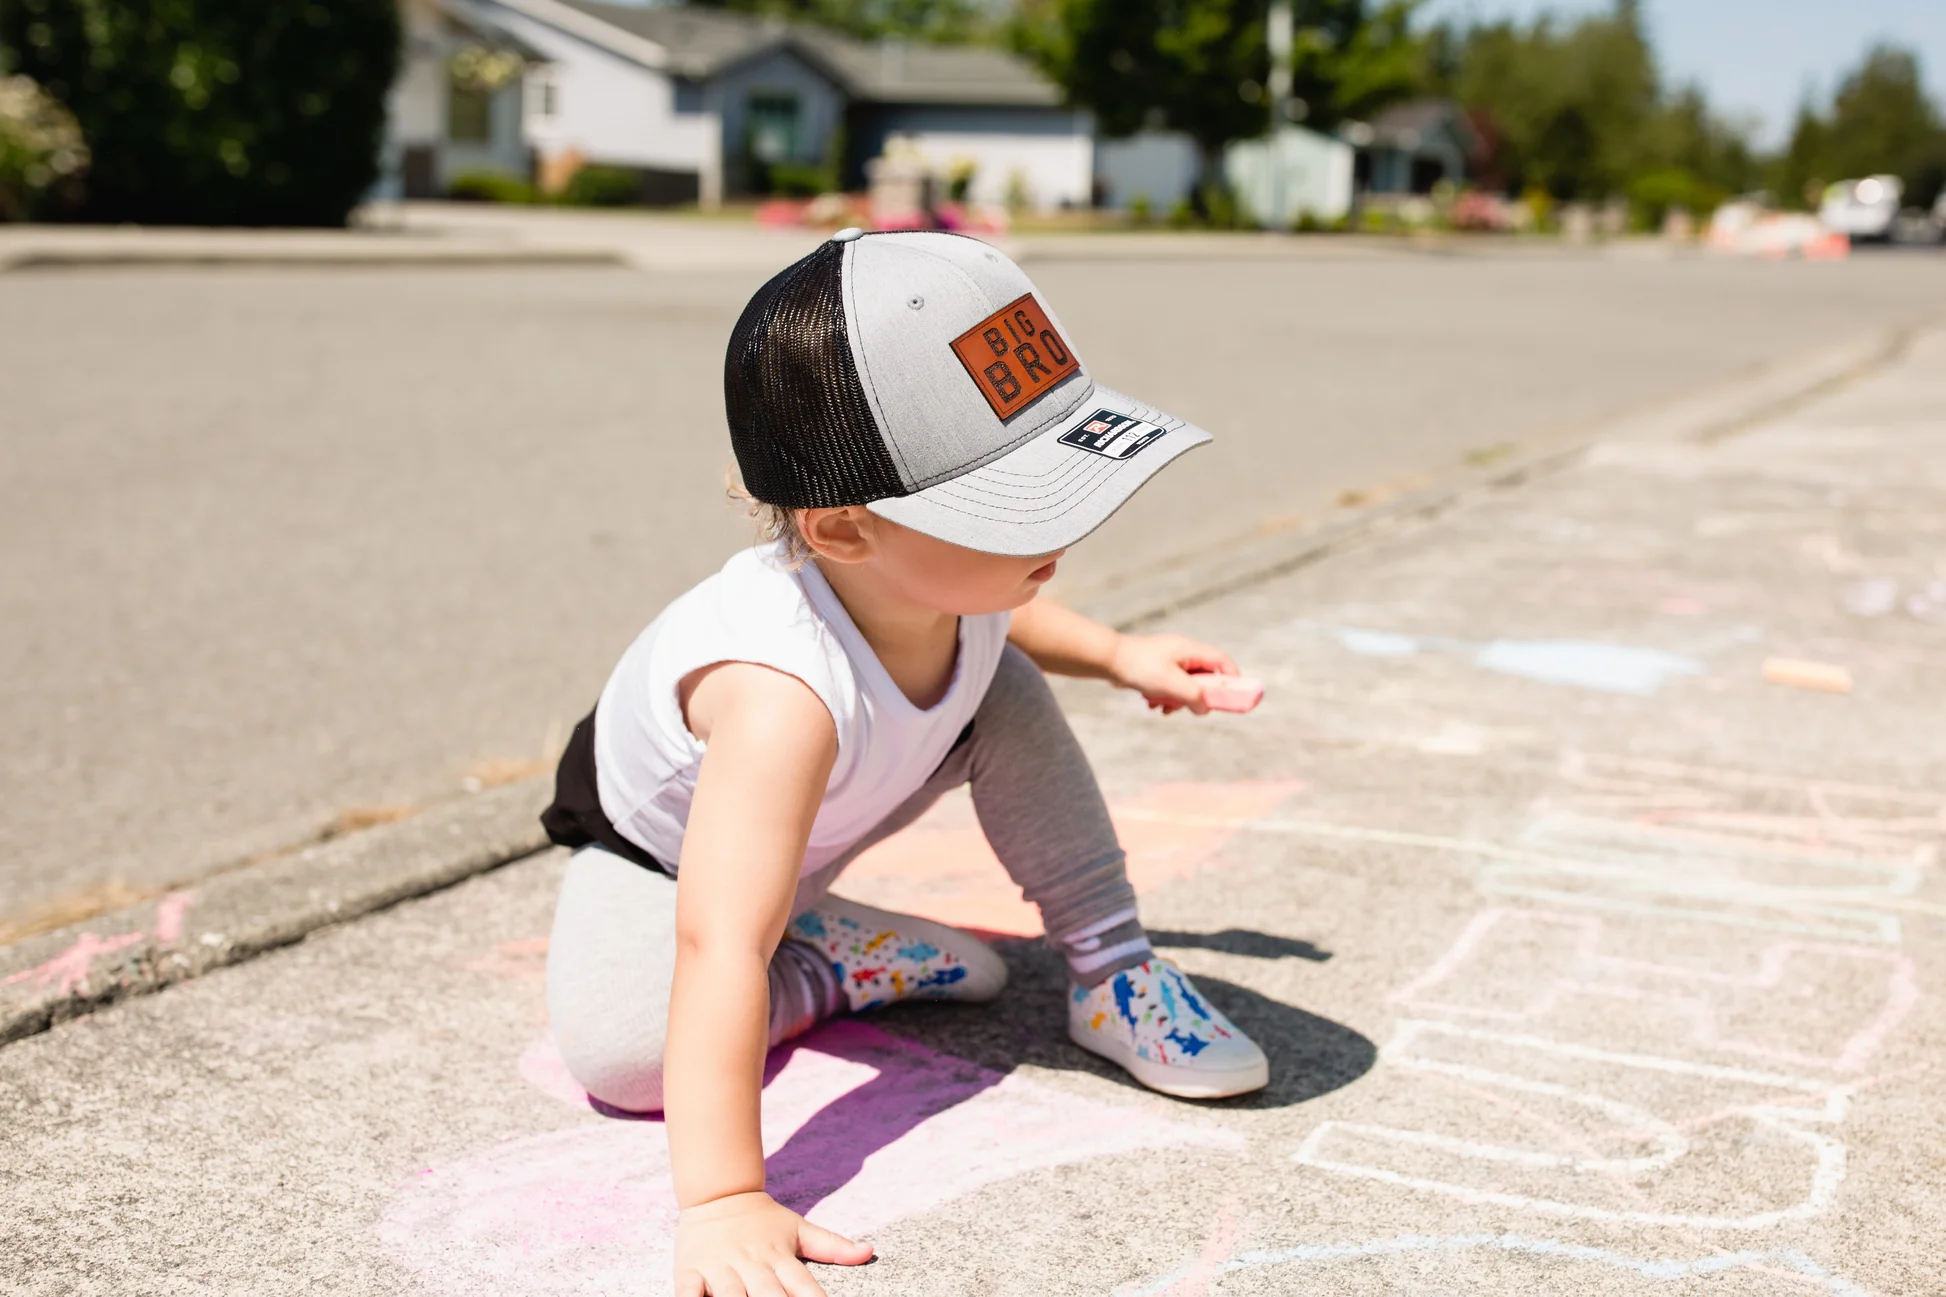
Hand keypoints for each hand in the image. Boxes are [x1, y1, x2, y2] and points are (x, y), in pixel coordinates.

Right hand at [674, 1191, 871, 1296]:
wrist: (717, 1192)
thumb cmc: (762, 1219)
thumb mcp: (798, 1228)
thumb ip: (832, 1245)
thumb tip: (869, 1251)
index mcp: (780, 1257)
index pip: (804, 1287)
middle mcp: (752, 1264)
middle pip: (768, 1296)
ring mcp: (720, 1267)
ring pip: (729, 1296)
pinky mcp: (690, 1270)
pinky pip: (687, 1292)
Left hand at [1108, 633, 1238, 715]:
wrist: (1108, 660)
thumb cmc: (1140, 667)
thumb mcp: (1171, 684)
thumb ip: (1193, 696)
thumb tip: (1204, 709)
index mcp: (1190, 650)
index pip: (1221, 661)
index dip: (1232, 678)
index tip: (1233, 697)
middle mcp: (1182, 653)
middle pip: (1204, 678)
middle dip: (1196, 697)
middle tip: (1188, 708)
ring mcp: (1169, 661)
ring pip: (1185, 685)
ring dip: (1177, 700)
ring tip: (1162, 707)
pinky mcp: (1156, 669)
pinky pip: (1169, 686)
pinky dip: (1164, 697)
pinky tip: (1151, 703)